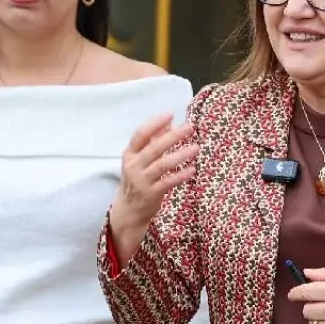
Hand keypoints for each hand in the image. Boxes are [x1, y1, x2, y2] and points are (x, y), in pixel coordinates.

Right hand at [109, 113, 198, 263]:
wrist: (128, 209)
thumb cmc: (137, 178)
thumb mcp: (139, 159)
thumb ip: (152, 141)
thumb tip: (169, 123)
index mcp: (130, 154)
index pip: (140, 134)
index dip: (155, 123)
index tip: (170, 114)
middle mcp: (134, 166)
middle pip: (154, 148)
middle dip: (173, 137)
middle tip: (189, 128)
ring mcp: (142, 180)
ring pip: (162, 165)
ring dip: (180, 155)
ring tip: (196, 148)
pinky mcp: (151, 194)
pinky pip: (168, 182)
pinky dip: (181, 175)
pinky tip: (193, 169)